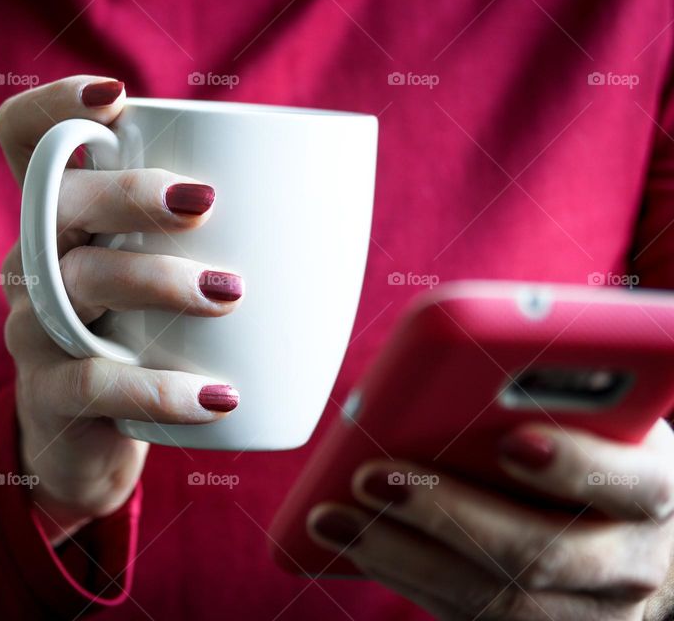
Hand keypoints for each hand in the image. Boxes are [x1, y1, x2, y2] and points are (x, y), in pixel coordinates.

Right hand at [0, 76, 242, 542]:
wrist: (98, 446)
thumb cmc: (152, 346)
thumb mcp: (171, 283)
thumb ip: (218, 235)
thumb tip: (336, 192)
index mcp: (69, 223)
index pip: (26, 140)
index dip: (53, 104)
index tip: (117, 97)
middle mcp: (37, 264)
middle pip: (52, 201)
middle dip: (127, 191)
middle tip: (205, 202)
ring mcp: (36, 330)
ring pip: (73, 282)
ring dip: (155, 278)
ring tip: (231, 292)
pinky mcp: (49, 398)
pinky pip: (93, 383)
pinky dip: (161, 388)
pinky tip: (221, 396)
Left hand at [309, 419, 673, 619]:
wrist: (627, 537)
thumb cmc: (598, 455)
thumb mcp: (599, 421)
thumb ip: (554, 404)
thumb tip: (446, 377)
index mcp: (654, 488)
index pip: (632, 483)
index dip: (574, 466)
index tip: (510, 442)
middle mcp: (632, 561)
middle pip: (541, 554)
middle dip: (447, 516)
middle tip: (373, 478)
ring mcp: (589, 613)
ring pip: (494, 600)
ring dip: (399, 555)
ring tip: (332, 517)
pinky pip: (466, 617)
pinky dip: (402, 576)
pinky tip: (353, 544)